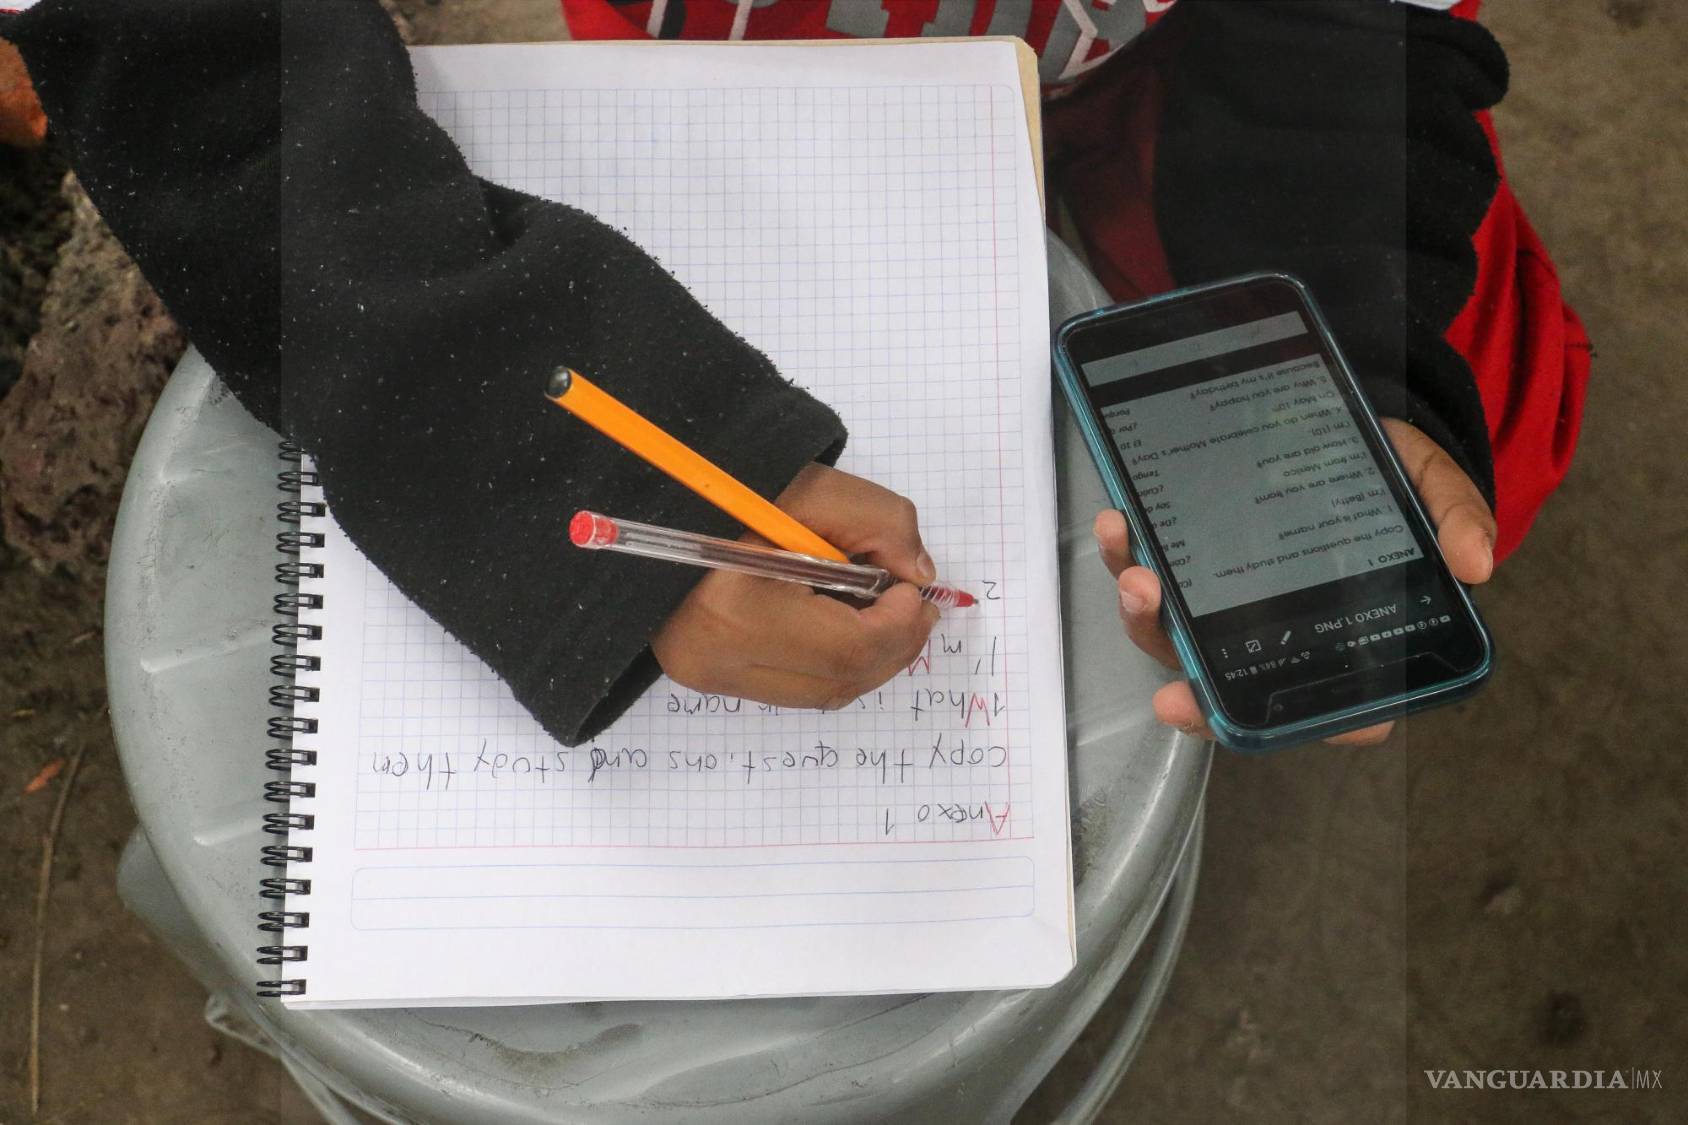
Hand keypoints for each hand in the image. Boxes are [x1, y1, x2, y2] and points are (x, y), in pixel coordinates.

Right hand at [652, 464, 939, 709]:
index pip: (844, 649)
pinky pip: (797, 688)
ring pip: (823, 694)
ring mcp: (711, 676)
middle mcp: (718, 660)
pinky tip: (844, 623)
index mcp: (734, 611)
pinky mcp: (712, 678)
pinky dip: (835, 662)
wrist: (653, 506)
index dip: (898, 626)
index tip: (914, 591)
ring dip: (869, 658)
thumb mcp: (810, 486)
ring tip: (886, 614)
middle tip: (916, 608)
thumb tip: (919, 577)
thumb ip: (880, 522)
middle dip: (894, 647)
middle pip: (839, 682)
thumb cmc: (727, 490)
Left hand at [1095, 419, 1496, 746]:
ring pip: (1176, 637)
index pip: (1319, 710)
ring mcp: (1226, 607)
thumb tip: (1476, 564)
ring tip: (1137, 571)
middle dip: (1187, 675)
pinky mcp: (1190, 565)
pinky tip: (1119, 524)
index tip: (1218, 712)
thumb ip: (1455, 517)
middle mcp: (1278, 636)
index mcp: (1347, 640)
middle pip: (1226, 683)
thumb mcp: (1431, 484)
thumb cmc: (1391, 471)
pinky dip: (1129, 556)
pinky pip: (1152, 576)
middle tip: (1161, 636)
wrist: (1339, 418)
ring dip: (1145, 615)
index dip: (1271, 725)